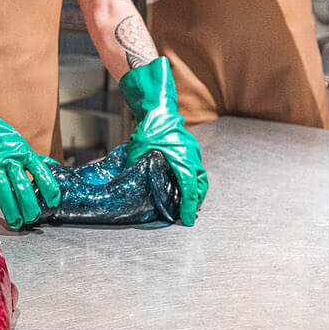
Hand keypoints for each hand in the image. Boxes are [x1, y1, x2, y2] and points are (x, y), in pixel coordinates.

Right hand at [0, 70, 60, 228]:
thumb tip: (51, 165)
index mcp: (22, 151)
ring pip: (4, 191)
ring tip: (16, 223)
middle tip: (33, 218)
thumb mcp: (19, 142)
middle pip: (22, 185)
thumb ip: (33, 157)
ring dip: (11, 210)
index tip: (53, 200)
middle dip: (29, 205)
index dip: (48, 186)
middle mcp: (8, 159)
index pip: (39, 170)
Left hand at [118, 57, 207, 225]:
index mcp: (182, 160)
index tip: (188, 221)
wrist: (158, 108)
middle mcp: (191, 157)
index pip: (190, 189)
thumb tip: (127, 183)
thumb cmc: (150, 127)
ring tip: (187, 204)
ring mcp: (193, 152)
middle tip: (189, 215)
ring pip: (200, 177)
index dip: (190, 207)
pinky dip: (192, 180)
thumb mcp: (138, 150)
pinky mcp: (190, 149)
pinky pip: (195, 168)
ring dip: (195, 191)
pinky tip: (182, 185)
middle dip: (196, 202)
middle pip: (200, 185)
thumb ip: (134, 168)